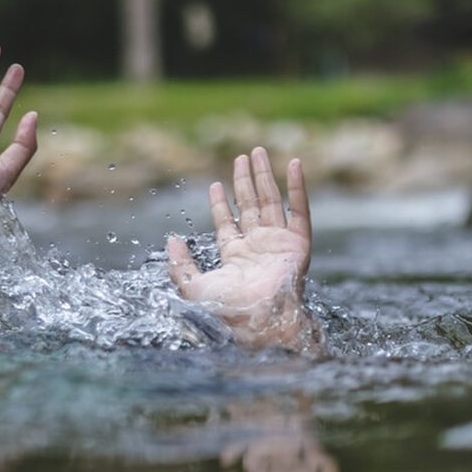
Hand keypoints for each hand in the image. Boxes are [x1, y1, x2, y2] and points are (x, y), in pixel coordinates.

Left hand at [167, 147, 322, 351]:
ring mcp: (278, 243)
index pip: (227, 223)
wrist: (258, 319)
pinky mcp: (298, 243)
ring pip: (271, 201)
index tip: (215, 184)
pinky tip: (293, 165)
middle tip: (242, 157)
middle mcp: (258, 247)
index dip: (220, 203)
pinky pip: (299, 210)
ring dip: (265, 176)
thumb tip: (172, 240)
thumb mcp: (192, 287)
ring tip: (257, 152)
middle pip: (250, 206)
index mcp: (235, 258)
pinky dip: (298, 187)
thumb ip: (180, 264)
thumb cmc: (226, 309)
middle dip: (244, 182)